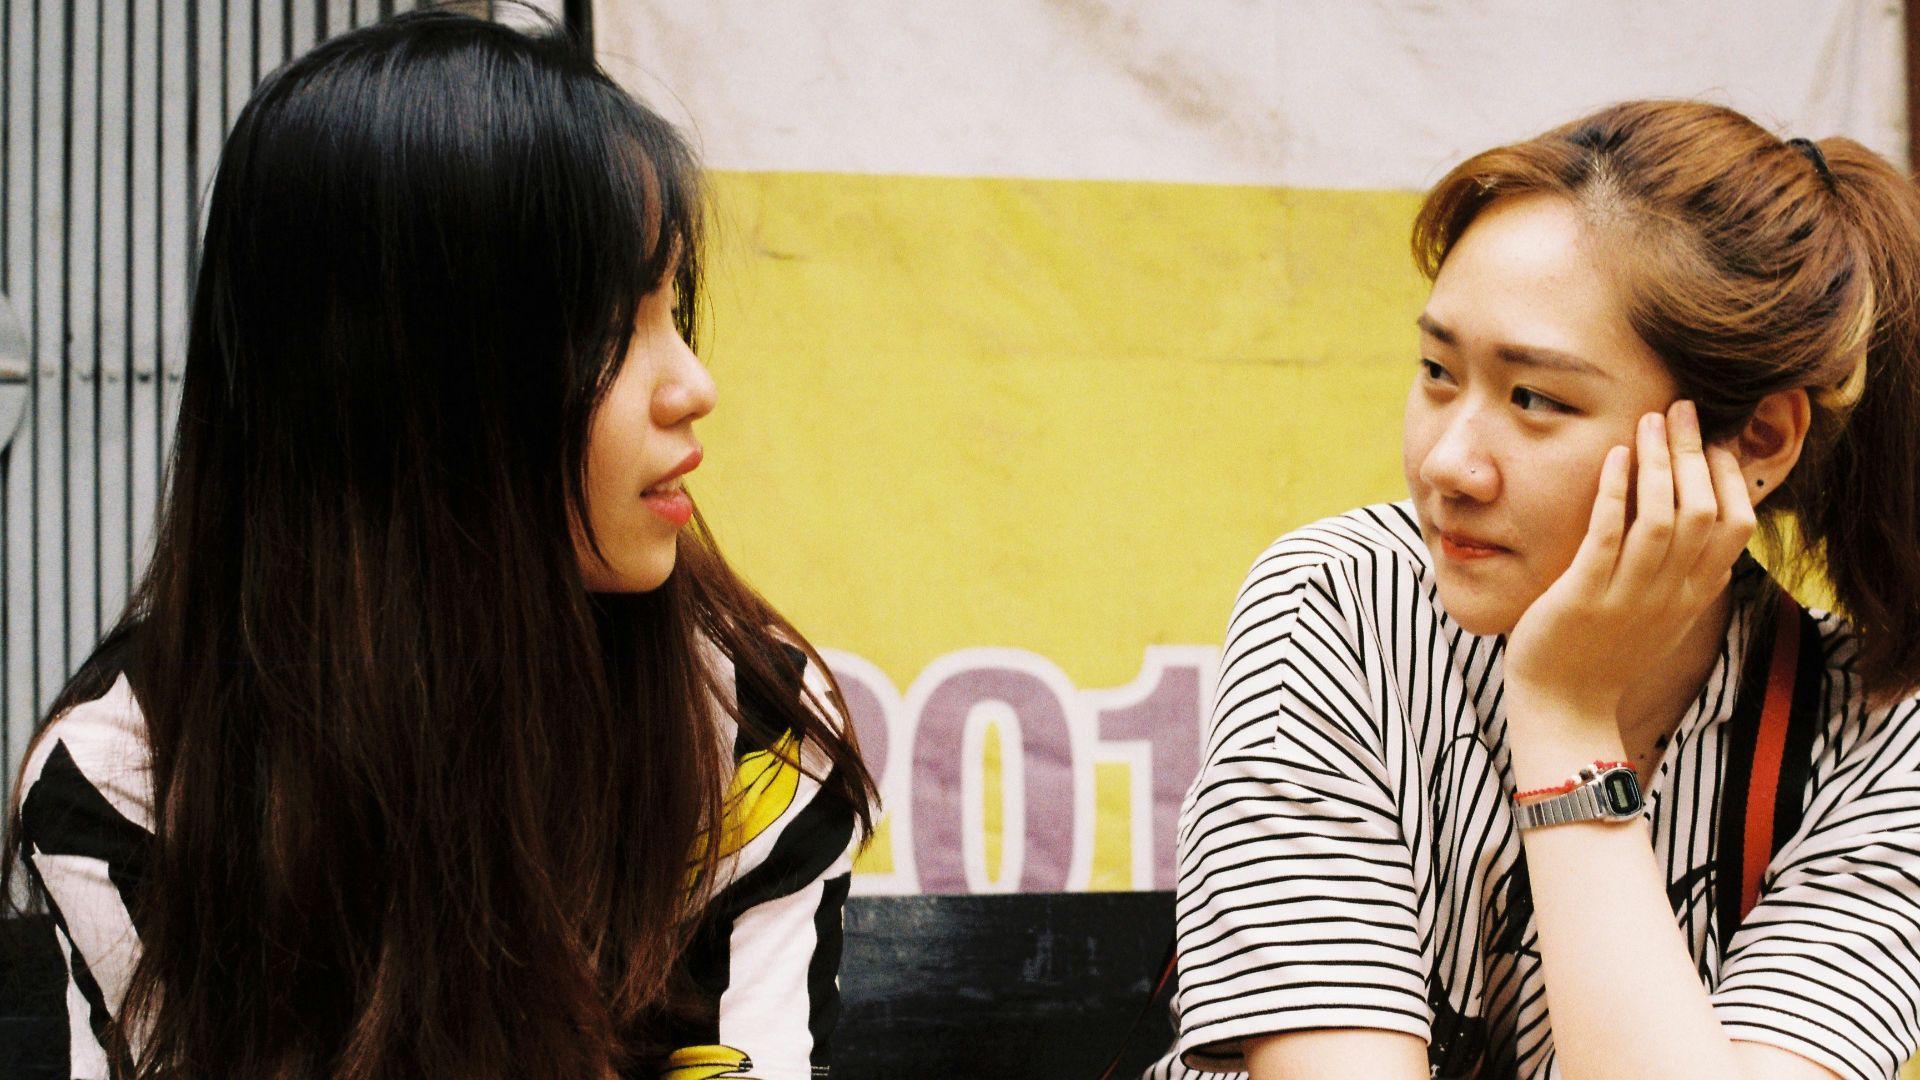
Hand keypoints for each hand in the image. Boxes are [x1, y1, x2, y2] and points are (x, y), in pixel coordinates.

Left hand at [1502, 400, 1756, 723]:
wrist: (1564, 711)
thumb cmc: (1606, 656)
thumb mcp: (1662, 616)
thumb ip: (1685, 575)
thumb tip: (1702, 525)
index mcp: (1694, 594)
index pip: (1736, 525)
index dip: (1727, 476)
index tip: (1711, 439)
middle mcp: (1671, 593)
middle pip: (1704, 510)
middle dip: (1695, 452)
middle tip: (1682, 408)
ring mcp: (1629, 595)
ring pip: (1662, 517)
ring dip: (1659, 461)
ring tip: (1650, 420)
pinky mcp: (1584, 595)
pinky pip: (1607, 534)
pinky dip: (1614, 490)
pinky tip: (1612, 456)